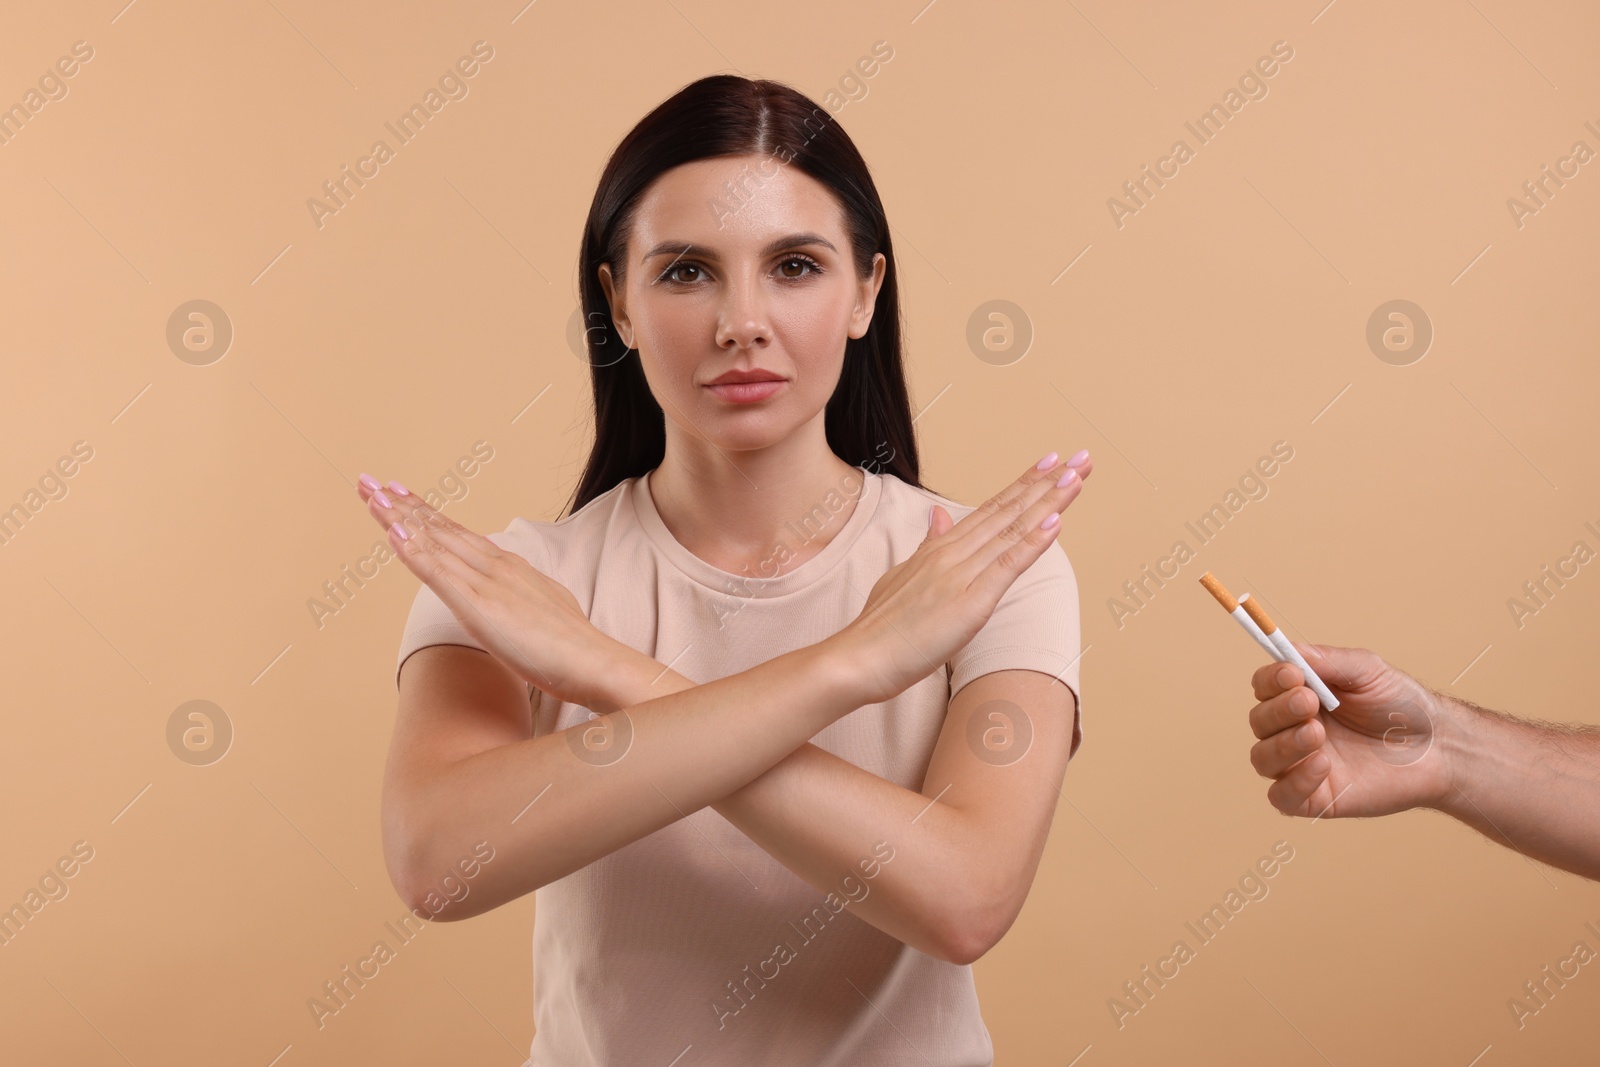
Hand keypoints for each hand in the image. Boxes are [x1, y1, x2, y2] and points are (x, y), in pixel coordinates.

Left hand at [358, 474, 615, 707]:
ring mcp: (487, 582)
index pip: (459, 535)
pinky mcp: (479, 604)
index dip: (427, 515)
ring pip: (435, 541)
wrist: (592, 661)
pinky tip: (392, 532)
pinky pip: (438, 572)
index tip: (401, 495)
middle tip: (370, 482)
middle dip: (403, 505)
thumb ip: (522, 598)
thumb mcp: (542, 610)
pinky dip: (413, 550)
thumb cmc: (571, 647)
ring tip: (372, 494)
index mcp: (509, 568)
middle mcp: (496, 566)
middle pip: (441, 529)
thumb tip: (510, 599)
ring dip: (400, 516)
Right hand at [835, 450, 1092, 705]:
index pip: (989, 510)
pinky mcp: (970, 602)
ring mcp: (960, 574)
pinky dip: (1032, 542)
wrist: (857, 658)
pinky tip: (1055, 522)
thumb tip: (938, 516)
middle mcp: (952, 553)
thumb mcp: (902, 576)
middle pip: (1007, 511)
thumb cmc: (879, 629)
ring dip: (1048, 502)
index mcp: (939, 549)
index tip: (1049, 462)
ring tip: (1076, 476)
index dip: (1022, 485)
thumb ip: (926, 546)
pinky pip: (1007, 566)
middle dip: (1046, 483)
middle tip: (1080, 457)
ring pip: (1012, 530)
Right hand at [1247, 643, 1455, 818]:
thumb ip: (1328, 660)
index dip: (1270, 680)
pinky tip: (1322, 765)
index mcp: (1300, 696)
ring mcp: (1301, 766)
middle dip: (1280, 710)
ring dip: (1283, 744)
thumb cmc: (1403, 707)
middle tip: (1310, 702)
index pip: (1264, 687)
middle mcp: (1294, 730)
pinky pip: (1282, 797)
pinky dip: (1293, 781)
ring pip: (1262, 759)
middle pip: (1259, 722)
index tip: (1292, 674)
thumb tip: (1289, 650)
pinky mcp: (1316, 799)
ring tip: (1317, 734)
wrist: (1440, 747)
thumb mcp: (1368, 671)